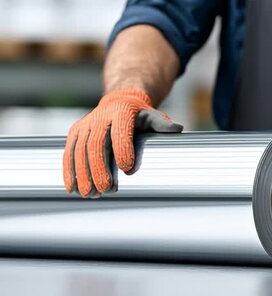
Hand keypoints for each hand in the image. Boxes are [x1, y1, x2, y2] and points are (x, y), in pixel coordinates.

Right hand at [63, 88, 182, 197]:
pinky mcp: (75, 133)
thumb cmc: (138, 115)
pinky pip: (69, 153)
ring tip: (91, 194)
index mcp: (121, 112)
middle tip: (105, 189)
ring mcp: (85, 125)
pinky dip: (69, 171)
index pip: (120, 131)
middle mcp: (100, 117)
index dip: (123, 149)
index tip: (127, 169)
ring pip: (80, 151)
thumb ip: (162, 124)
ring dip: (83, 174)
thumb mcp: (152, 116)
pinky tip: (73, 188)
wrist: (118, 102)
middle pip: (96, 144)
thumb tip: (177, 129)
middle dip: (99, 168)